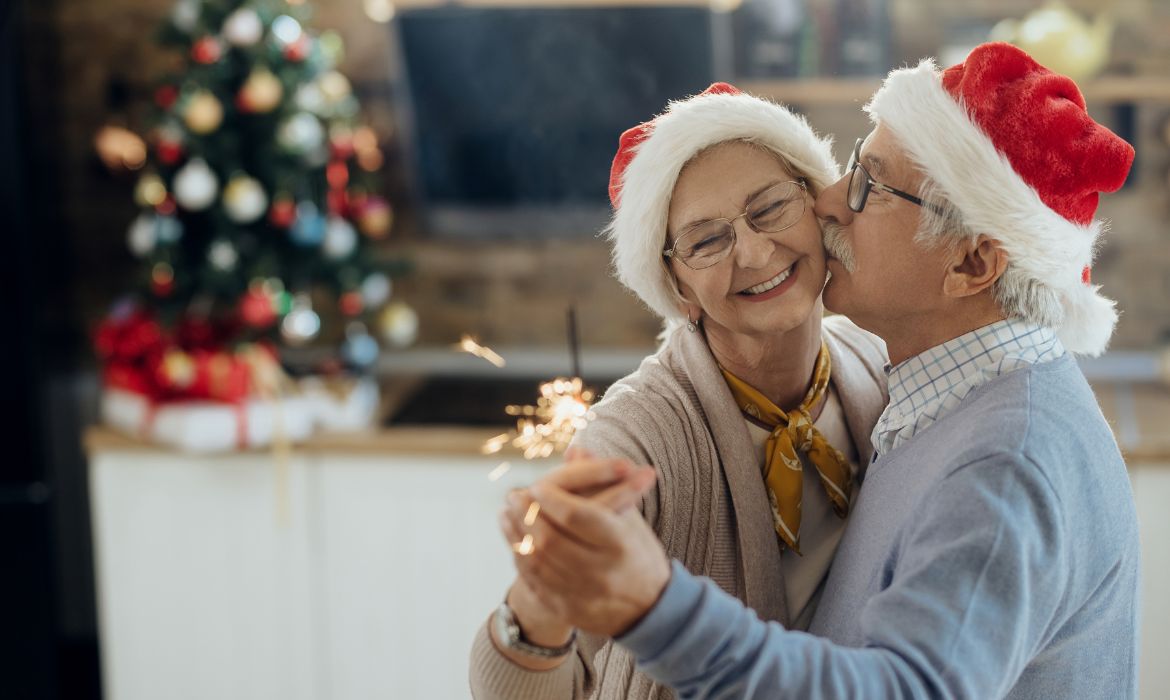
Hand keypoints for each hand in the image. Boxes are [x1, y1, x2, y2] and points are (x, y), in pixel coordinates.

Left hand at [503, 464, 668, 637]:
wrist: (649, 608)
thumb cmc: (637, 552)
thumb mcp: (629, 517)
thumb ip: (602, 483)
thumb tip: (576, 450)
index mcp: (620, 544)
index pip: (577, 516)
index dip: (552, 498)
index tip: (538, 484)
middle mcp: (602, 572)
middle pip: (550, 539)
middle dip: (527, 514)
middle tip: (515, 495)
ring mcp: (584, 595)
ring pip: (537, 562)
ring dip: (517, 533)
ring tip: (508, 512)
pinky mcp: (568, 611)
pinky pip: (535, 583)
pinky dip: (520, 557)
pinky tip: (515, 539)